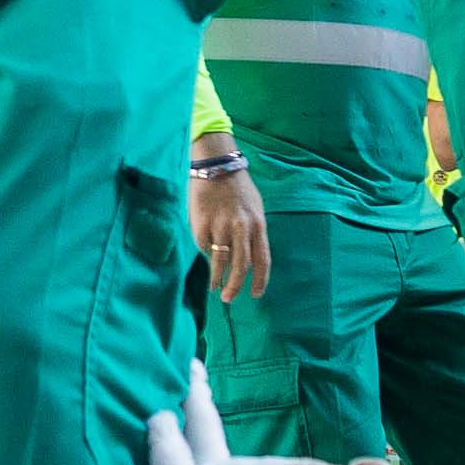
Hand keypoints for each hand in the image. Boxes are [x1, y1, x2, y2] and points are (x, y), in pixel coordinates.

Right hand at [191, 152, 271, 300]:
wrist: (217, 166)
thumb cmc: (238, 189)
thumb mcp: (255, 209)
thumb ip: (253, 234)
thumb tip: (249, 262)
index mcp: (257, 225)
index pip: (263, 260)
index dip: (260, 281)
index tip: (255, 295)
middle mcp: (240, 228)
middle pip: (240, 266)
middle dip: (235, 287)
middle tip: (229, 298)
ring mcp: (220, 226)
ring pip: (219, 261)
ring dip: (216, 278)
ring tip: (214, 288)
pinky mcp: (201, 224)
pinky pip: (204, 246)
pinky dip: (205, 252)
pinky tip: (206, 253)